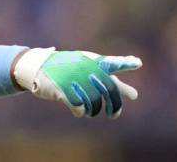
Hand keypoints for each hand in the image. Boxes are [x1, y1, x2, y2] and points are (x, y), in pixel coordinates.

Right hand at [13, 48, 141, 117]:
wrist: (38, 65)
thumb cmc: (69, 67)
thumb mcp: (88, 68)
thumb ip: (111, 80)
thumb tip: (135, 95)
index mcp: (93, 61)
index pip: (112, 62)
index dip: (125, 63)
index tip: (138, 62)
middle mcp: (85, 68)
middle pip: (108, 90)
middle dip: (115, 105)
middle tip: (115, 114)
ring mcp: (74, 78)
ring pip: (94, 102)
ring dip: (94, 110)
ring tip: (91, 111)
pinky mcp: (62, 89)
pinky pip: (78, 106)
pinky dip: (80, 111)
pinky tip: (79, 110)